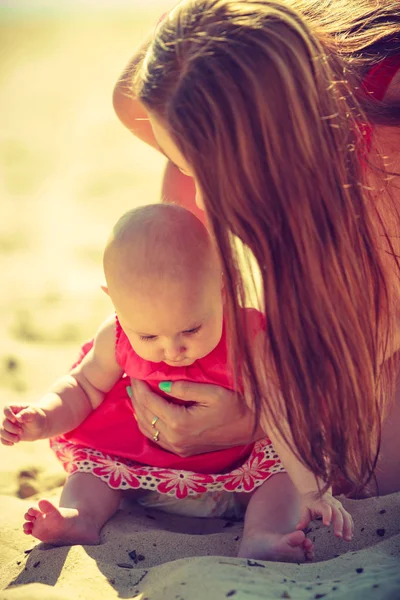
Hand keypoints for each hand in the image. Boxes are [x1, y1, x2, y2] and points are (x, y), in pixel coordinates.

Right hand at [0, 405, 47, 445]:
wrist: (41, 426)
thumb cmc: (37, 417)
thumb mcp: (34, 414)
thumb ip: (26, 414)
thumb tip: (18, 417)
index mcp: (16, 409)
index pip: (6, 409)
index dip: (8, 414)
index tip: (15, 420)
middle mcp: (10, 417)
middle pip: (4, 422)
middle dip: (12, 428)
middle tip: (22, 432)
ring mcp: (9, 426)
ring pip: (2, 431)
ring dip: (8, 436)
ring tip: (18, 440)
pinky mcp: (10, 434)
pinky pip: (3, 438)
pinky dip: (5, 441)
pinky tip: (12, 444)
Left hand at [128, 379, 262, 455]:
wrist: (250, 427)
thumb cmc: (235, 405)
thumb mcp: (212, 392)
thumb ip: (185, 388)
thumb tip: (161, 383)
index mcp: (180, 423)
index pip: (149, 402)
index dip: (139, 386)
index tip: (135, 373)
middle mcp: (175, 439)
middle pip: (144, 415)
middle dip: (136, 396)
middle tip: (131, 380)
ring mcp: (178, 447)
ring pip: (146, 429)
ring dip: (138, 410)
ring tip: (134, 393)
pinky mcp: (182, 450)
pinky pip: (155, 437)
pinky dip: (146, 423)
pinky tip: (145, 411)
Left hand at [296, 491, 353, 540]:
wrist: (315, 490)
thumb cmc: (309, 501)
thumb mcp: (304, 508)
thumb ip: (303, 518)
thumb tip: (298, 528)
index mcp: (321, 503)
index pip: (325, 508)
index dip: (327, 515)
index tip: (326, 524)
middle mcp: (332, 504)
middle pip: (338, 513)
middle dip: (339, 525)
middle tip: (338, 536)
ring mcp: (338, 506)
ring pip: (346, 515)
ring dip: (348, 527)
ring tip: (347, 539)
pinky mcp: (342, 509)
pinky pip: (348, 517)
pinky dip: (350, 525)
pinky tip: (350, 534)